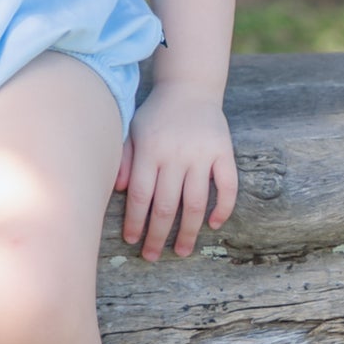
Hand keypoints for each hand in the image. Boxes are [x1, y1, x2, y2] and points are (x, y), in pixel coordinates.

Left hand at [115, 80, 236, 261]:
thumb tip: (116, 189)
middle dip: (157, 235)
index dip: (135, 221)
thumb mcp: (133, 130)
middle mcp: (175, 154)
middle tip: (152, 256)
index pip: (139, 195)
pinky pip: (227, 186)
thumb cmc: (156, 115)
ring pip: (195, 202)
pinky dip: (223, 208)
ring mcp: (201, 154)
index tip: (132, 240)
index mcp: (149, 149)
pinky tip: (214, 224)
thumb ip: (124, 158)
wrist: (189, 87)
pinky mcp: (223, 152)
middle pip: (165, 205)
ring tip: (182, 251)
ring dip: (189, 231)